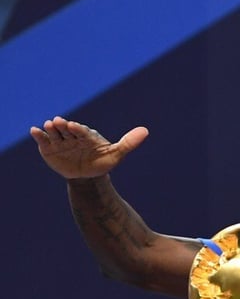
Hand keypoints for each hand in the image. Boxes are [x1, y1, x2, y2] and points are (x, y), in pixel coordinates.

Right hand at [30, 116, 148, 179]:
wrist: (87, 176)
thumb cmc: (102, 162)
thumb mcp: (116, 154)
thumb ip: (129, 143)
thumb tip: (146, 131)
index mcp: (86, 135)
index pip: (82, 131)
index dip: (78, 129)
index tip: (75, 126)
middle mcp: (72, 135)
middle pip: (66, 129)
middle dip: (62, 126)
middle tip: (58, 122)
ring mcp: (60, 141)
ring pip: (54, 133)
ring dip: (50, 129)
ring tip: (48, 126)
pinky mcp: (49, 147)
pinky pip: (43, 140)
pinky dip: (38, 135)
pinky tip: (34, 131)